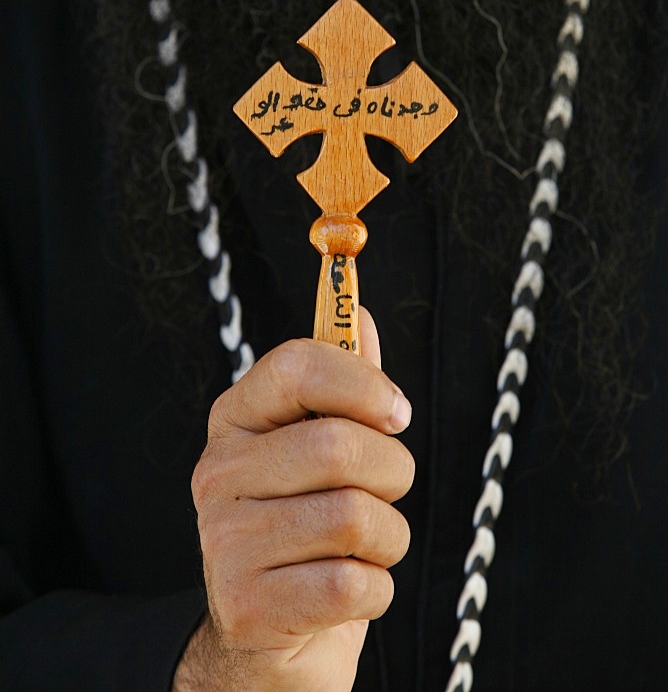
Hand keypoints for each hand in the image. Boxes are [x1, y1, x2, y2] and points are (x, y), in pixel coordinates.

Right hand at [173, 309, 413, 691]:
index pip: (296, 365)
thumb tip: (365, 320)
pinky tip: (347, 588)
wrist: (268, 638)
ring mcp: (225, 541)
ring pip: (354, 517)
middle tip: (385, 491)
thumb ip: (342, 384)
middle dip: (391, 472)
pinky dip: (374, 589)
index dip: (362, 383)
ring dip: (387, 538)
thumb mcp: (320, 451)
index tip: (395, 413)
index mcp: (235, 421)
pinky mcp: (248, 607)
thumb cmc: (306, 528)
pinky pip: (353, 584)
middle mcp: (218, 473)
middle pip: (339, 445)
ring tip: (362, 546)